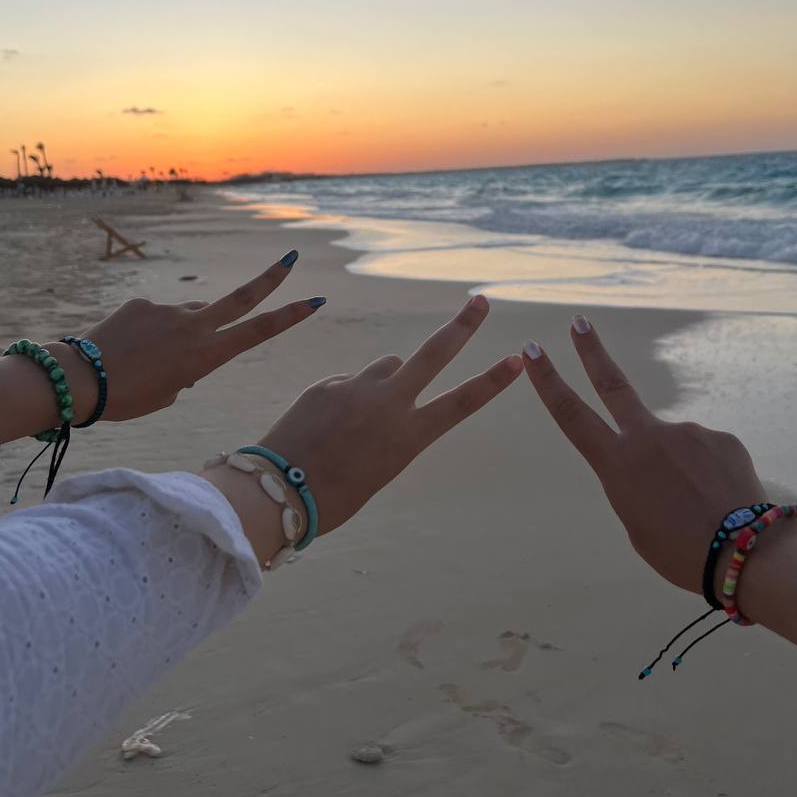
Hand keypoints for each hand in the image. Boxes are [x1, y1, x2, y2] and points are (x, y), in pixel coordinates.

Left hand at [51, 253, 322, 423]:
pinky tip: (127, 348)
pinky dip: (148, 331)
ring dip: (181, 331)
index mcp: (206, 356)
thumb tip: (186, 340)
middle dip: (270, 278)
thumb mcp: (170, 392)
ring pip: (188, 315)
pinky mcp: (143, 303)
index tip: (313, 301)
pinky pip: (155, 315)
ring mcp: (168, 310)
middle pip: (241, 297)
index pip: (257, 332)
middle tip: (291, 257)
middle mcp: (194, 327)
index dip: (288, 317)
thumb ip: (187, 365)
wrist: (83, 380)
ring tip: (151, 357)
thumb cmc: (129, 398)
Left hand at [229, 295, 521, 537]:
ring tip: (356, 420)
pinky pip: (347, 383)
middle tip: (481, 300)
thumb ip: (390, 425)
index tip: (519, 358)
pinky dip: (344, 398)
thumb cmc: (334, 496)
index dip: (493, 381)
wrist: (277, 492)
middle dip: (462, 326)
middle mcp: (388, 406)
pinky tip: (323, 426)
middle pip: (433, 354)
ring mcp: (356, 389)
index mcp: (407, 437)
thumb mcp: (378, 467)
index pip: (462, 403)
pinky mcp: (327, 384)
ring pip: (384, 367)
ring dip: (383, 381)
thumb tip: (385, 390)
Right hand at [522, 318, 796, 672]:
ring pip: (675, 447)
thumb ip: (635, 485)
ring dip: (681, 470)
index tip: (533, 349)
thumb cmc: (678, 552)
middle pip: (613, 384)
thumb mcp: (637, 524)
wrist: (744, 552)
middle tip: (580, 323)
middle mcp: (649, 437)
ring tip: (700, 508)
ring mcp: (687, 432)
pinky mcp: (721, 438)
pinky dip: (709, 476)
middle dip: (592, 351)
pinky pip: (707, 455)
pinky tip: (721, 501)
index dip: (548, 381)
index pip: (571, 414)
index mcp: (618, 464)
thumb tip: (656, 463)